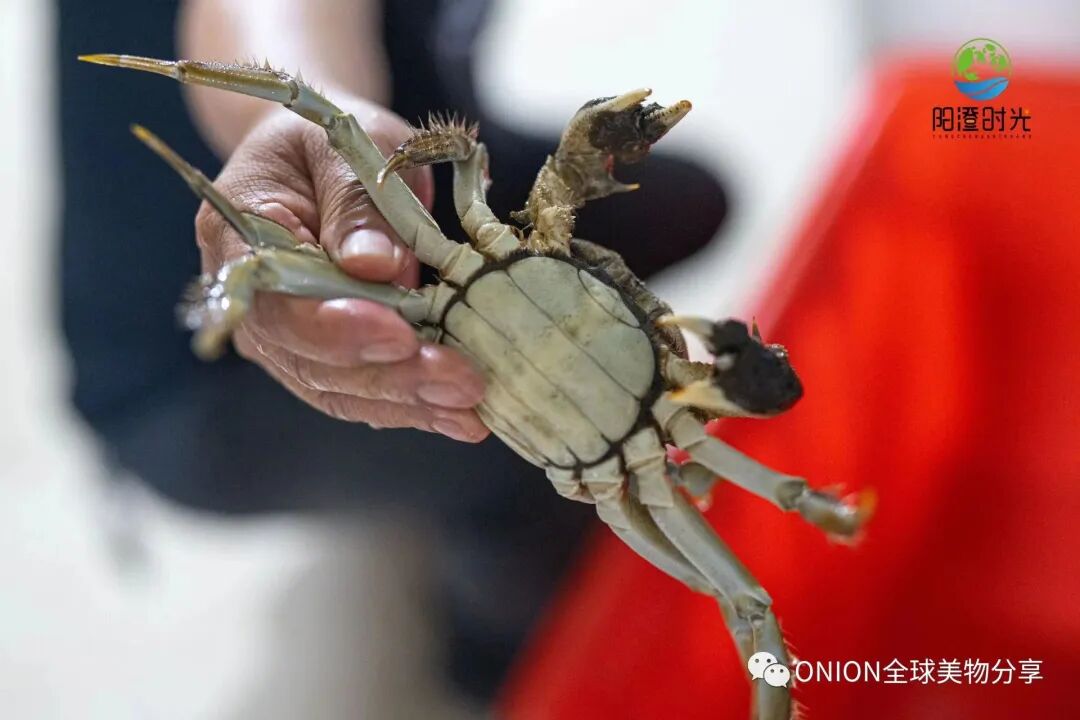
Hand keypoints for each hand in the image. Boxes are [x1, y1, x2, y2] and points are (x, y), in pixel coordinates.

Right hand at [195, 97, 488, 442]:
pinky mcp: (324, 358)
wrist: (318, 160)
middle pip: (312, 360)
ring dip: (410, 402)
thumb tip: (378, 266)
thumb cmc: (329, 143)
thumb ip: (359, 203)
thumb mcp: (349, 145)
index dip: (335, 329)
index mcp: (237, 236)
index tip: (399, 335)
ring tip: (472, 407)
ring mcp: (285, 338)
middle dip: (392, 376)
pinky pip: (364, 394)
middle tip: (462, 381)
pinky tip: (461, 417)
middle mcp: (251, 302)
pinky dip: (414, 407)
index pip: (275, 303)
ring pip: (341, 389)